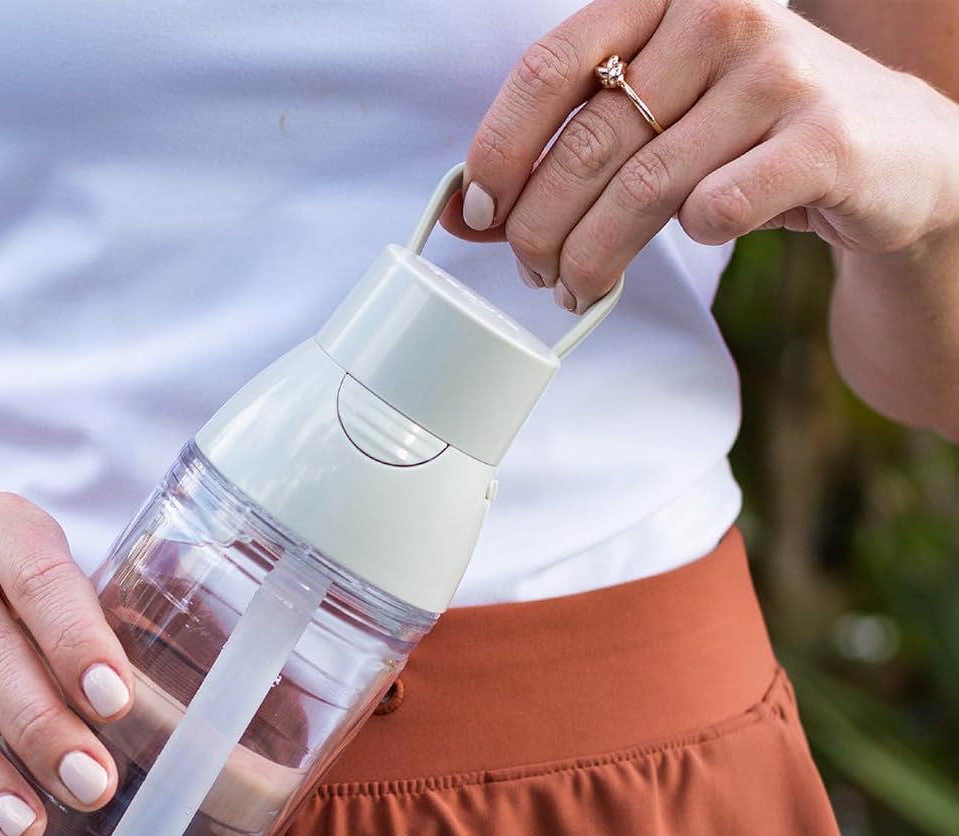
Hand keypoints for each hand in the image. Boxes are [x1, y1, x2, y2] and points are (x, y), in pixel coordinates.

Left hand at [442, 0, 958, 311]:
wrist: (895, 154)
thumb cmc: (753, 134)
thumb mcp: (656, 120)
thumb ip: (564, 152)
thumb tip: (462, 212)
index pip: (552, 66)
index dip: (499, 151)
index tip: (479, 214)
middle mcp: (722, 12)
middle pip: (588, 144)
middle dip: (541, 229)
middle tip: (535, 272)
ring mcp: (778, 70)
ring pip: (641, 189)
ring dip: (594, 257)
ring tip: (578, 287)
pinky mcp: (824, 138)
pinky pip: (715, 210)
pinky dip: (691, 238)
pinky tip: (695, 237)